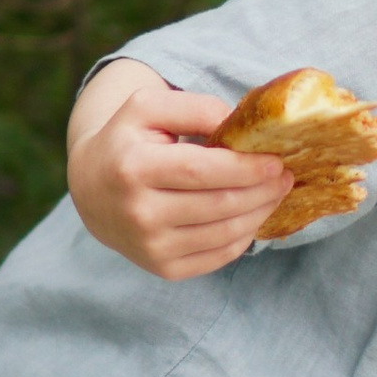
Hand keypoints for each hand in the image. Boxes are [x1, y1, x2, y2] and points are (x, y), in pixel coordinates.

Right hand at [68, 71, 285, 279]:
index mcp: (132, 168)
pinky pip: (219, 256)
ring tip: (275, 193)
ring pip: (225, 233)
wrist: (91, 189)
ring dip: (260, 212)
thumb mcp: (149, 108)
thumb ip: (194, 108)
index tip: (276, 160)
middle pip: (220, 204)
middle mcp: (138, 213)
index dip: (246, 168)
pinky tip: (253, 216)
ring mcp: (150, 246)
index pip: (203, 171)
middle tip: (285, 177)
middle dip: (263, 190)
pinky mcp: (162, 269)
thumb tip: (240, 126)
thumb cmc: (129, 140)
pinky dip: (245, 236)